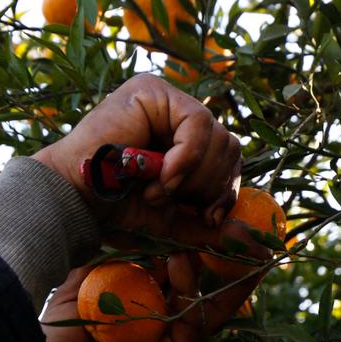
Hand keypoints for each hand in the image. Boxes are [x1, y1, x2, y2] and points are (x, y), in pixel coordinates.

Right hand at [33, 74, 241, 230]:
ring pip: (218, 135)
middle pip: (229, 145)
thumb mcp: (177, 220)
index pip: (229, 156)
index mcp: (182, 138)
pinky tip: (160, 175)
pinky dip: (186, 158)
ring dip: (192, 176)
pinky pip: (198, 122)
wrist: (75, 201)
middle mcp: (175, 113)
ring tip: (155, 190)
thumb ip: (215, 228)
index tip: (206, 217)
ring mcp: (164, 98)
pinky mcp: (152, 90)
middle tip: (169, 201)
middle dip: (208, 185)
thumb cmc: (117, 210)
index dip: (224, 189)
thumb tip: (265, 251)